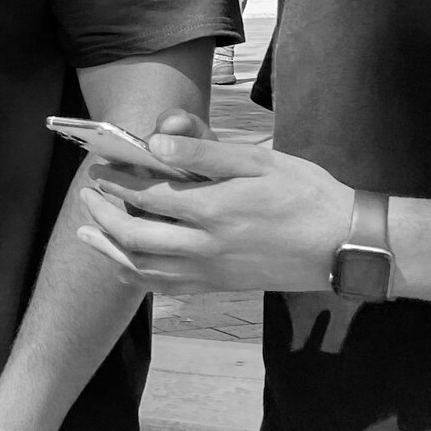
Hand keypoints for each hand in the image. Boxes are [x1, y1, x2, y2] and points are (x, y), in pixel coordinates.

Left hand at [74, 118, 354, 294]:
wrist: (344, 245)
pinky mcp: (217, 286)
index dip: (116, 179)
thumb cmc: (306, 194)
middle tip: (86, 193)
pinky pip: (163, 287)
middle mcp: (205, 246)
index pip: (146, 194)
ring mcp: (209, 272)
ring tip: (86, 231)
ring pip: (142, 267)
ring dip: (109, 247)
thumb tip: (156, 143)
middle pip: (133, 233)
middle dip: (102, 213)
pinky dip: (135, 274)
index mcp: (214, 210)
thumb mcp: (259, 162)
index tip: (99, 166)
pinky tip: (123, 262)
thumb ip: (204, 154)